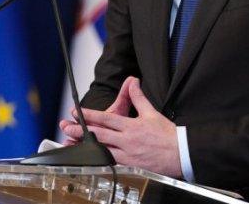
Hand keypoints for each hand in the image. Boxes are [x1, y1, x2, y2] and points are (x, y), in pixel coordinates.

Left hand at [59, 77, 181, 177]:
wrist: (181, 153)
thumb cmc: (167, 134)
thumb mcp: (152, 112)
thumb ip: (138, 97)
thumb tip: (133, 81)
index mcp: (131, 126)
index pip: (105, 119)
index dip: (89, 115)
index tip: (77, 111)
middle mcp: (127, 141)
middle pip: (99, 135)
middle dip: (81, 131)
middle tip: (67, 127)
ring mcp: (128, 155)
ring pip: (102, 150)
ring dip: (86, 146)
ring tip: (72, 143)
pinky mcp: (131, 166)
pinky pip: (111, 162)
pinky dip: (99, 160)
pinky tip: (91, 158)